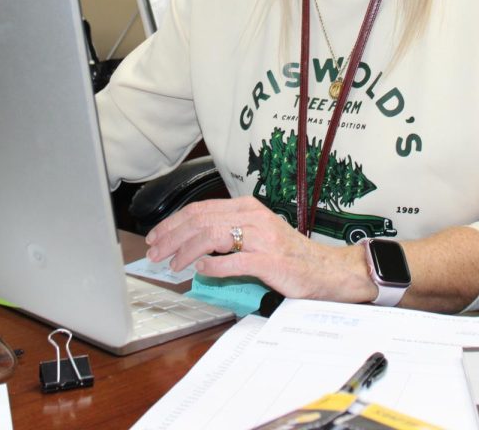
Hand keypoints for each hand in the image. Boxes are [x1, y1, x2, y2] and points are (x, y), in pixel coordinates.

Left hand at [144, 196, 376, 302]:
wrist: (324, 270)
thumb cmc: (287, 254)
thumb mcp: (257, 232)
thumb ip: (227, 232)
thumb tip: (189, 241)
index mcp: (248, 207)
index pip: (200, 209)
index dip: (173, 223)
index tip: (157, 236)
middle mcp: (253, 217)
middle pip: (200, 221)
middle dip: (171, 237)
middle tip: (155, 252)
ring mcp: (262, 238)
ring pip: (211, 237)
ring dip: (186, 252)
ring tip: (173, 265)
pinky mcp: (269, 261)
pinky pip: (233, 261)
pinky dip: (212, 266)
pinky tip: (200, 272)